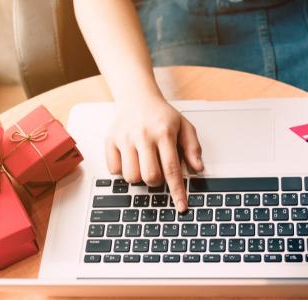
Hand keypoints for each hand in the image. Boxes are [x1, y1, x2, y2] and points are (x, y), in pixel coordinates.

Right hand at [106, 97, 203, 211]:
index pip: (172, 169)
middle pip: (150, 177)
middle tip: (158, 168)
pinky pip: (114, 170)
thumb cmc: (161, 115)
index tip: (181, 207)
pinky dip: (123, 170)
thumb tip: (198, 169)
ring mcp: (124, 139)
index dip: (177, 191)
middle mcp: (143, 136)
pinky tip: (130, 157)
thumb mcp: (184, 126)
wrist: (137, 97)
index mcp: (163, 133)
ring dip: (139, 176)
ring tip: (143, 162)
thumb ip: (193, 147)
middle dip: (156, 181)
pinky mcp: (110, 141)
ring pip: (131, 177)